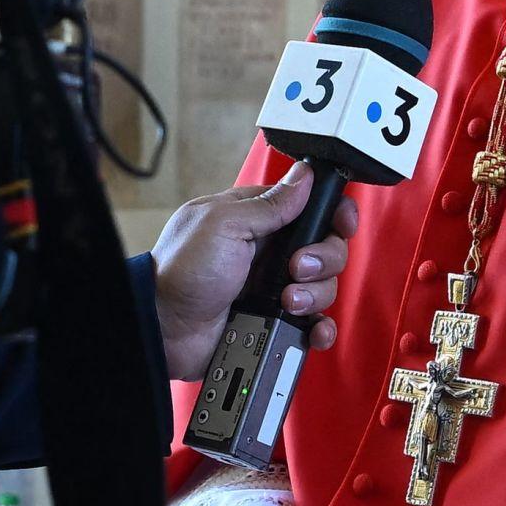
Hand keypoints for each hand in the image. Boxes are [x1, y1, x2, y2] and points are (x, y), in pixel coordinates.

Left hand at [149, 163, 360, 380]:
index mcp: (258, 221)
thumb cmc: (182, 270)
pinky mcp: (275, 322)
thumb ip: (269, 204)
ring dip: (315, 295)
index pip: (312, 208)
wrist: (164, 327)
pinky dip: (319, 328)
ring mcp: (274, 289)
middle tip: (295, 269)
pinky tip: (311, 329)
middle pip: (327, 248)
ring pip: (324, 287)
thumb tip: (305, 176)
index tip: (342, 224)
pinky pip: (313, 324)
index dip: (334, 214)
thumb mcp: (224, 224)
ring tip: (286, 303)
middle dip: (323, 259)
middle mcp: (271, 253)